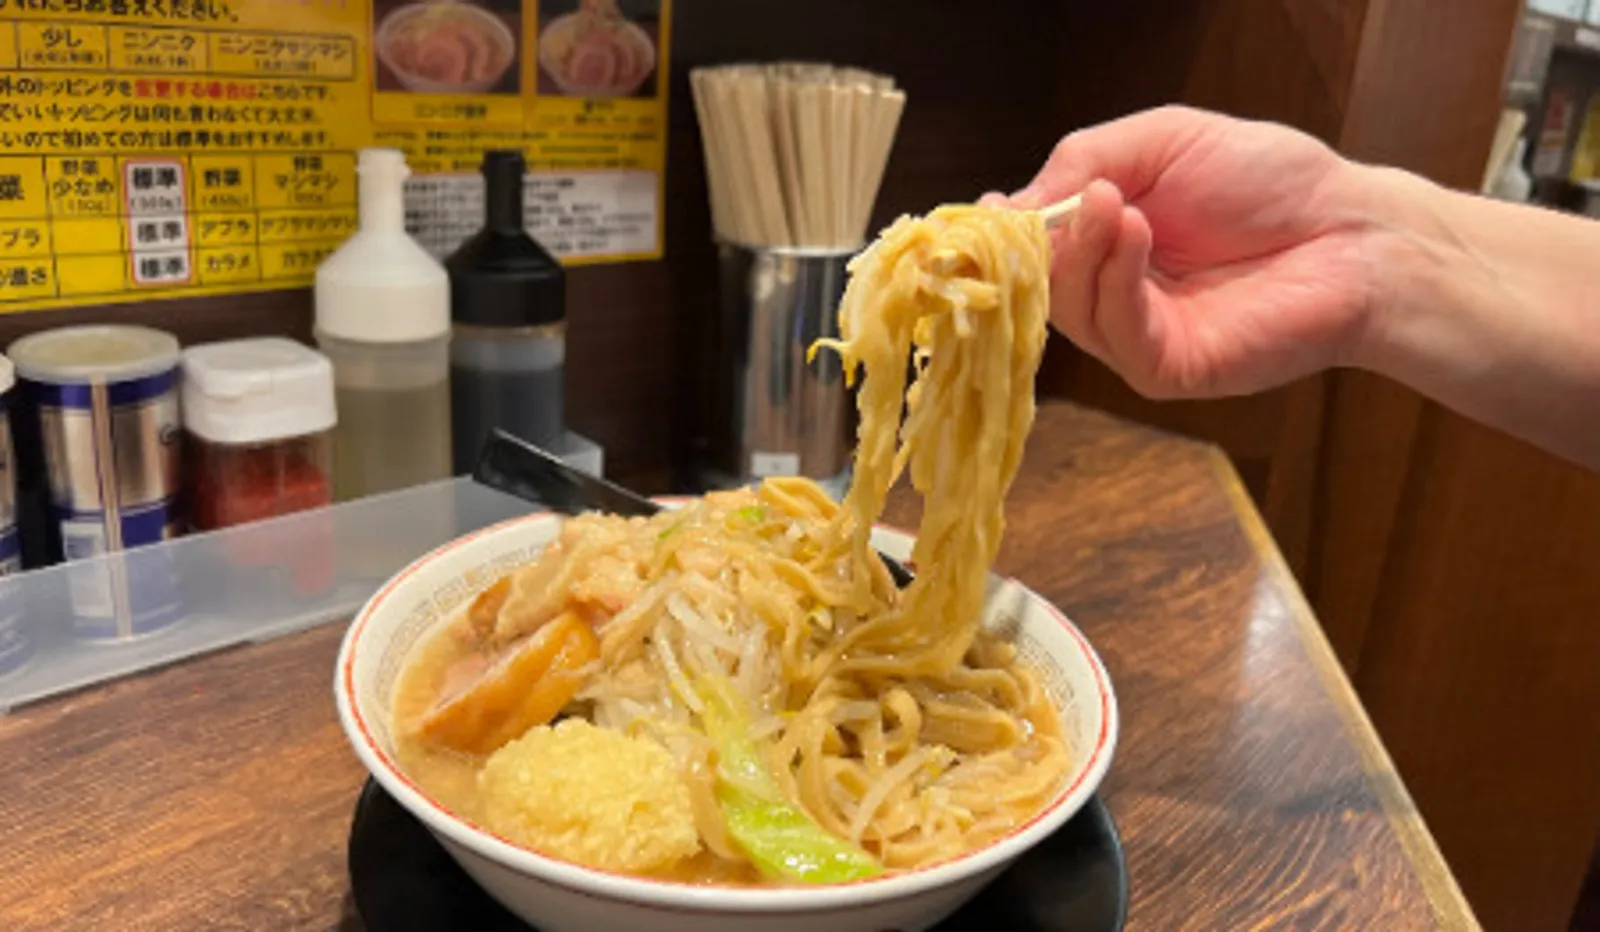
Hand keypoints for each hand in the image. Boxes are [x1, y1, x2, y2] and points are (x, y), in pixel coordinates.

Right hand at [991, 106, 1384, 397]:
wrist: (1353, 231)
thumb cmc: (1270, 181)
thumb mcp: (1162, 141)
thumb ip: (1084, 160)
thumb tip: (1008, 206)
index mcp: (1104, 243)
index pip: (1029, 250)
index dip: (1002, 234)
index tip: (988, 211)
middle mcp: (1112, 295)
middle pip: (1037, 283)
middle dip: (1039, 239)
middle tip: (1062, 198)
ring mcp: (1136, 337)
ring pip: (1068, 308)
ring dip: (1081, 249)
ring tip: (1114, 201)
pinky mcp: (1167, 367)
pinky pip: (1116, 331)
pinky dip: (1115, 278)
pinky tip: (1136, 232)